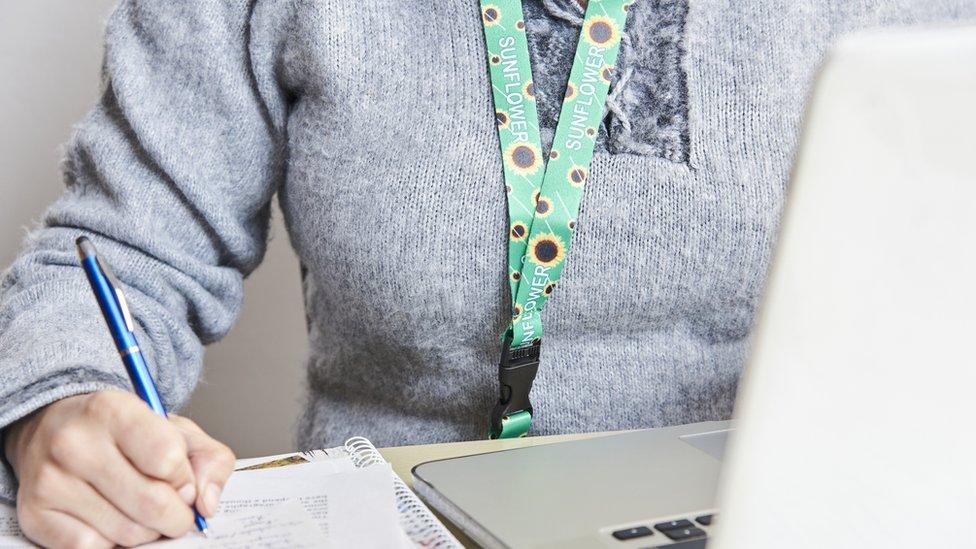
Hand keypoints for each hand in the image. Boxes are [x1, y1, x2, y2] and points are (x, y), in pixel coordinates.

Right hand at [3, 390, 234, 547]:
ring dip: (147, 531)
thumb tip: (207, 504)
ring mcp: (51, 480)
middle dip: (176, 516)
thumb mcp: (176, 429)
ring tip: (141, 511)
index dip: (185, 479)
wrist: (56, 429)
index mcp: (114, 410)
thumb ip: (209, 460)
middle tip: (176, 512)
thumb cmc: (125, 433)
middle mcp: (75, 442)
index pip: (168, 459)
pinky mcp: (35, 513)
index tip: (183, 481)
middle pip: (151, 503)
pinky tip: (111, 520)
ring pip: (126, 532)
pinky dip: (112, 543)